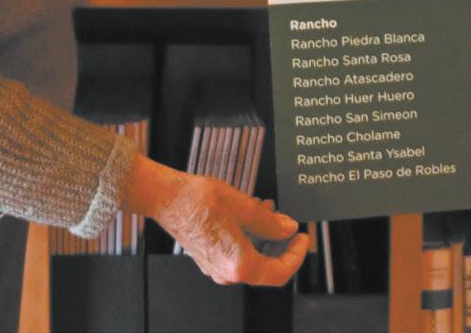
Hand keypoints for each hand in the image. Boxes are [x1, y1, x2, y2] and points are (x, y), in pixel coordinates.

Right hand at [124, 156, 308, 285]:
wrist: (167, 198)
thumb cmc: (199, 201)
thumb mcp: (245, 207)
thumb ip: (270, 222)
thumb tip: (288, 228)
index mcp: (238, 264)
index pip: (280, 272)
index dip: (296, 256)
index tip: (302, 238)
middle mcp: (226, 272)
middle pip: (267, 267)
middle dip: (281, 242)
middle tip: (289, 223)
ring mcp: (216, 267)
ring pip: (253, 257)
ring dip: (265, 235)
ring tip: (269, 209)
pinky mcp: (210, 258)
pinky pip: (238, 253)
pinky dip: (251, 236)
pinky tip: (253, 214)